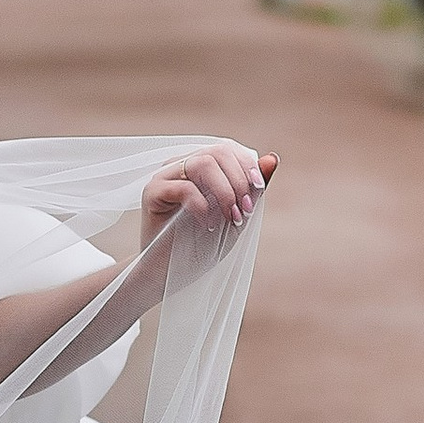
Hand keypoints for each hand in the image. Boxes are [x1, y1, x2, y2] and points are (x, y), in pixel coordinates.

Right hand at [142, 142, 274, 234]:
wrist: (173, 274)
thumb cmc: (203, 244)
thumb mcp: (237, 214)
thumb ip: (253, 187)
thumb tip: (271, 158)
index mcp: (198, 166)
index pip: (226, 148)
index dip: (247, 165)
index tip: (259, 190)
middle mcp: (180, 165)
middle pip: (217, 152)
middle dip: (239, 180)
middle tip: (245, 210)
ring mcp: (164, 177)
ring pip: (201, 163)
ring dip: (225, 191)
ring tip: (230, 217)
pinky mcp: (152, 193)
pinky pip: (183, 187)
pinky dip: (202, 206)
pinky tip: (207, 225)